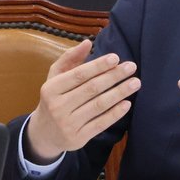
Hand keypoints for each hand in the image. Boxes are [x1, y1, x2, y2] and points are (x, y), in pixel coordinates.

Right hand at [23, 39, 139, 163]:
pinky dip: (115, 113)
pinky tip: (127, 103)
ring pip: (99, 105)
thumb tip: (87, 42)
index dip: (98, 65)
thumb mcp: (56, 77)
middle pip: (92, 89)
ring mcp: (68, 124)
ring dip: (120, 93)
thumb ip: (70, 58)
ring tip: (135, 83)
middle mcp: (58, 106)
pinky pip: (100, 124)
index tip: (116, 58)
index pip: (79, 74)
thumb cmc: (54, 98)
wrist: (44, 133)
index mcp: (51, 88)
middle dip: (114, 76)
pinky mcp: (78, 138)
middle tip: (132, 67)